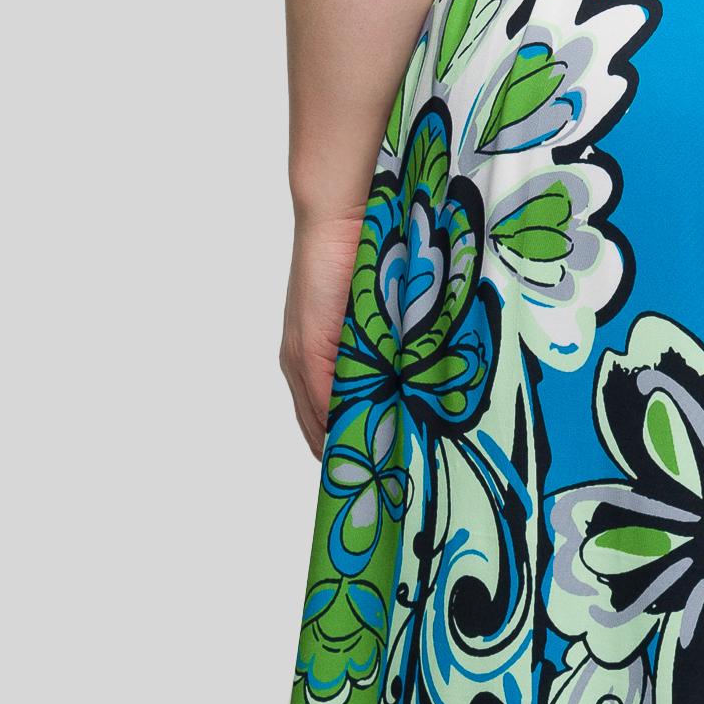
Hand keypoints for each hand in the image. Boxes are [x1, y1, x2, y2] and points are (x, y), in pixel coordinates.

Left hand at [280, 206, 365, 458]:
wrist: (343, 220)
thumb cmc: (364, 261)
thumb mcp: (374, 320)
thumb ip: (380, 356)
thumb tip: (403, 398)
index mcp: (314, 359)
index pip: (326, 423)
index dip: (349, 450)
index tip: (376, 473)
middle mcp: (300, 365)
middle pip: (319, 433)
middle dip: (350, 458)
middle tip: (383, 483)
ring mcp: (301, 360)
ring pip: (320, 425)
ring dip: (350, 447)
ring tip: (382, 471)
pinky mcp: (308, 351)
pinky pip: (323, 405)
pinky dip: (345, 428)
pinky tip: (372, 442)